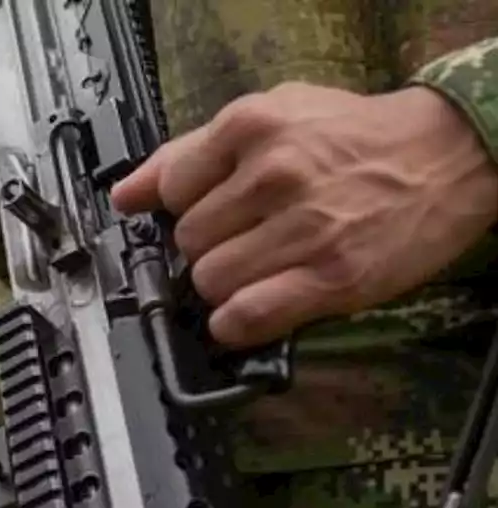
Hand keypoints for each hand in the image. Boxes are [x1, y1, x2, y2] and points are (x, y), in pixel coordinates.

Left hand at [111, 82, 497, 347]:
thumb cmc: (355, 139)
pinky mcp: (331, 277)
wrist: (450, 155)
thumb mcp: (273, 116)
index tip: (207, 216)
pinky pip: (245, 316)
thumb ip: (191, 152)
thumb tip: (125, 195)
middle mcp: (274, 174)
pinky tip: (251, 310)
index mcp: (252, 127)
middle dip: (207, 249)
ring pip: (209, 281)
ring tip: (260, 270)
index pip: (169, 189)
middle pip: (187, 241)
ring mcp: (303, 228)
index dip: (182, 210)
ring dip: (224, 287)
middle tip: (245, 242)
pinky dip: (237, 324)